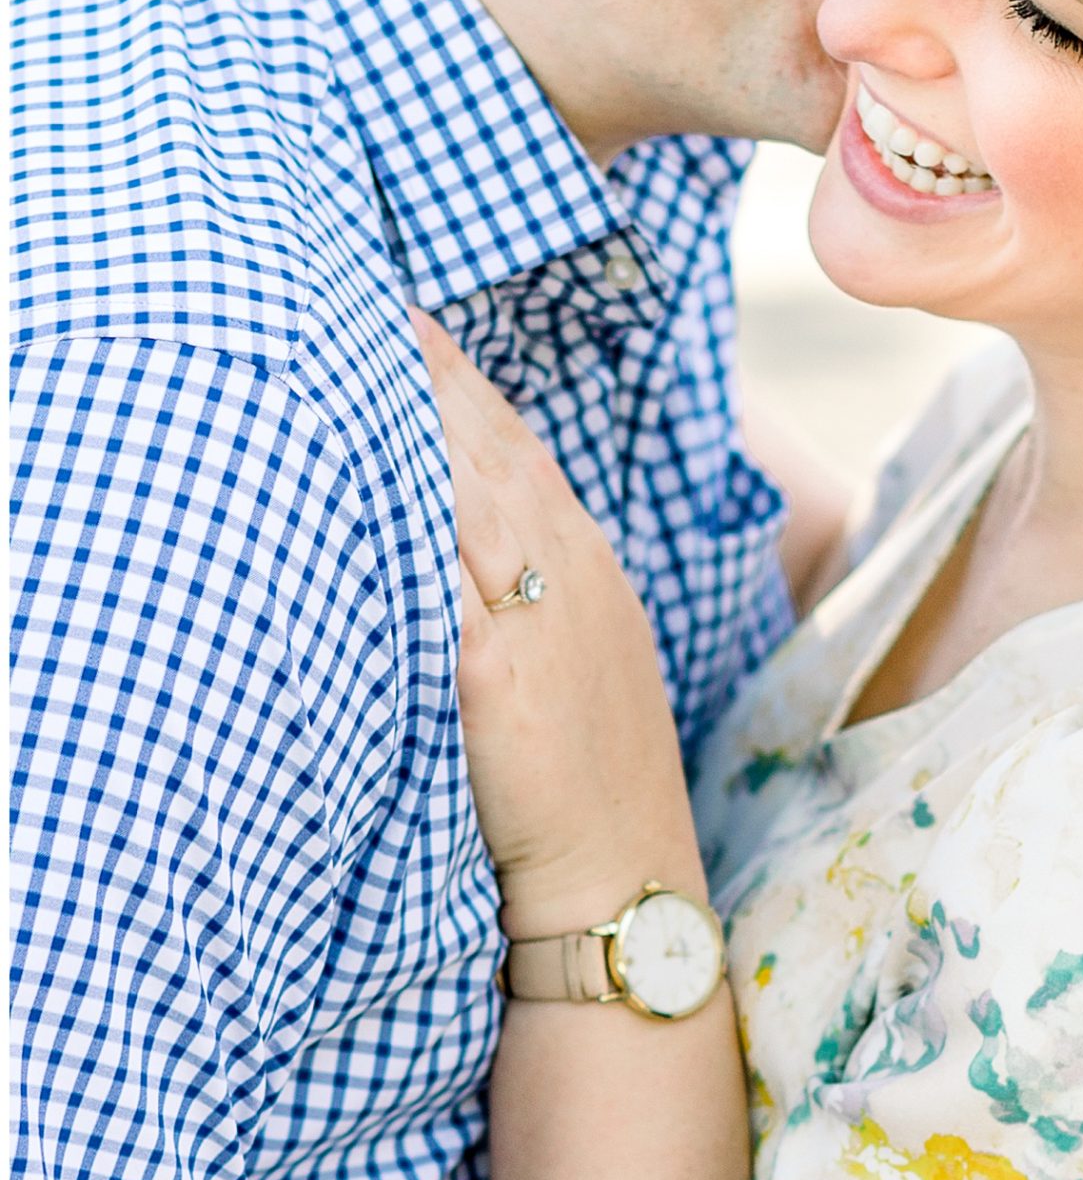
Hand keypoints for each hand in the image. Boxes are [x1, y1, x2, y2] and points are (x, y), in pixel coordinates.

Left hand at [409, 308, 701, 935]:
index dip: (461, 379)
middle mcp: (568, 574)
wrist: (622, 885)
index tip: (407, 314)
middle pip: (492, 446)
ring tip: (362, 345)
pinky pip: (453, 571)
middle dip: (434, 370)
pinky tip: (373, 463)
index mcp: (586, 568)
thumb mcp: (575, 666)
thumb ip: (524, 594)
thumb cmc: (588, 786)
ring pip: (474, 489)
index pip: (517, 446)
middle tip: (369, 295)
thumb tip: (453, 537)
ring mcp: (537, 618)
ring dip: (423, 416)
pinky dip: (421, 509)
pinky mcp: (497, 671)